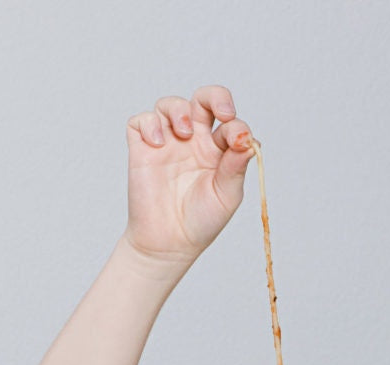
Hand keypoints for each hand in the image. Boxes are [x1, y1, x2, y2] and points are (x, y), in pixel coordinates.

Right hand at [120, 85, 255, 278]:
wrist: (170, 242)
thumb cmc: (201, 220)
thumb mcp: (227, 194)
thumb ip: (236, 166)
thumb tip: (248, 139)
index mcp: (218, 150)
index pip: (230, 123)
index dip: (236, 125)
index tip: (238, 141)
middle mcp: (195, 141)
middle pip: (203, 101)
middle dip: (215, 97)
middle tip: (221, 112)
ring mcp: (168, 143)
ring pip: (170, 105)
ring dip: (179, 110)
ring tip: (185, 133)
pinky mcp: (142, 149)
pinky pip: (141, 121)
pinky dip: (150, 124)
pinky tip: (160, 143)